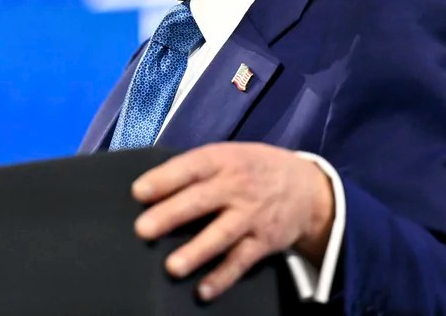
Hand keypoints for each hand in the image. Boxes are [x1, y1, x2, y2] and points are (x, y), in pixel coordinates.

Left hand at [132, 142, 333, 300]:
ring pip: (220, 235)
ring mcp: (250, 216)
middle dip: (170, 215)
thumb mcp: (228, 155)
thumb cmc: (251, 169)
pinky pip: (241, 262)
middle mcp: (236, 188)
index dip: (164, 179)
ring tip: (171, 267)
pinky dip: (222, 277)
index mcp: (222, 161)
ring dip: (196, 252)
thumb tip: (151, 186)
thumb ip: (195, 168)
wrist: (307, 187)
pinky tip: (202, 291)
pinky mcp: (263, 242)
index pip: (190, 168)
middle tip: (142, 230)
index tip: (138, 192)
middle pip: (200, 201)